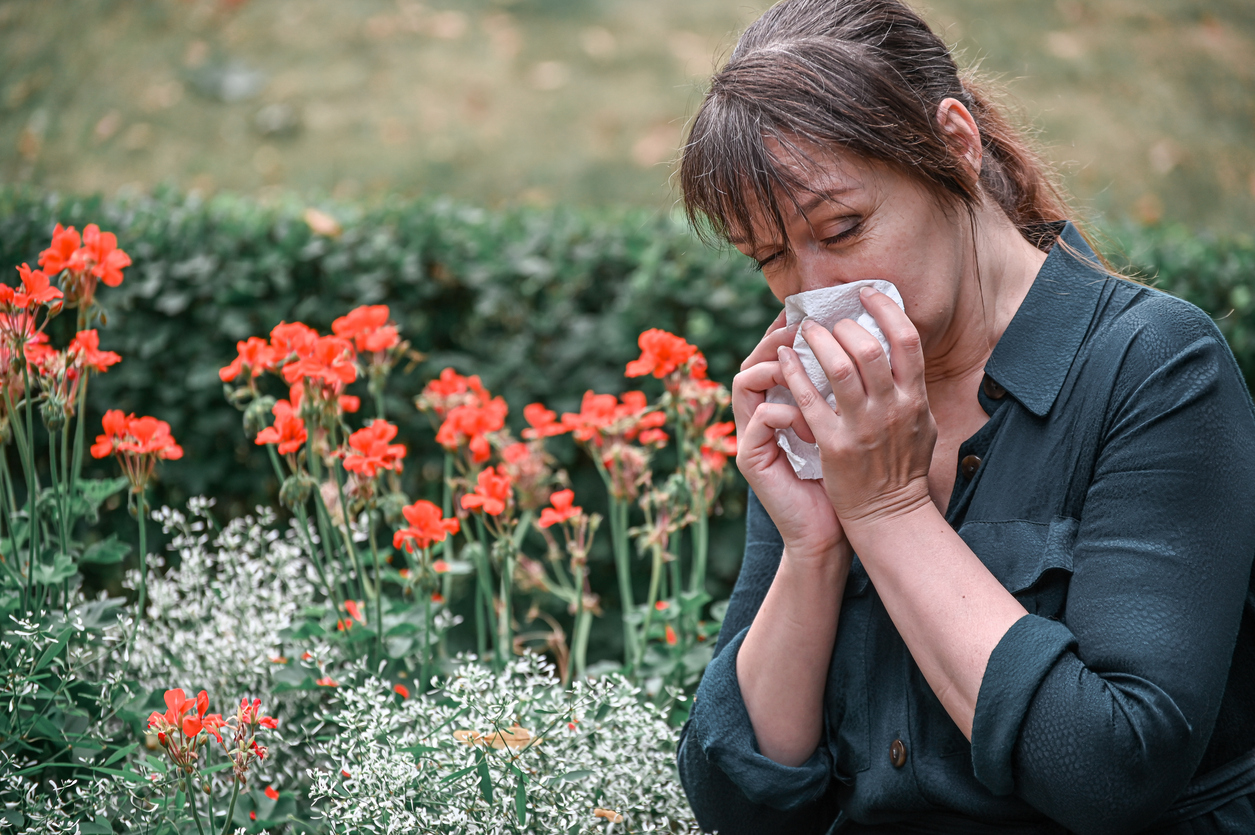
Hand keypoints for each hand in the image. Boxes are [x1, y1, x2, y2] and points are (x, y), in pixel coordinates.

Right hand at [733, 311, 845, 561]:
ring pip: (745, 380)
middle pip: (752, 359)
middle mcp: (760, 417)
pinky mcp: (751, 459)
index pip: (774, 356)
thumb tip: (870, 351)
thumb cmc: (845, 482)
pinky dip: (787, 413)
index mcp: (782, 406)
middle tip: (803, 328)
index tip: (809, 313)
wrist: (830, 534)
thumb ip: (846, 395)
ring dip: (780, 372)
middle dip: (776, 339)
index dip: (786, 330)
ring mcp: (752, 437)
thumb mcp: (848, 429)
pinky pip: (762, 419)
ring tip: (804, 372)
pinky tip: (811, 423)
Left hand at [778, 288, 935, 529]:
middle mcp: (892, 409)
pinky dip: (793, 373)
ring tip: (805, 331)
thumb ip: (912, 390)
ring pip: (838, 367)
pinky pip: (808, 399)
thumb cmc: (903, 468)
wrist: (889, 515)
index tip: (867, 294)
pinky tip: (783, 359)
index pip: (907, 340)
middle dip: (845, 325)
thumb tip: (903, 352)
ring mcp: (862, 427)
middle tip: (828, 319)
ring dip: (817, 341)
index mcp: (915, 400)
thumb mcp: (922, 425)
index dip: (886, 309)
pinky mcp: (833, 444)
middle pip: (870, 347)